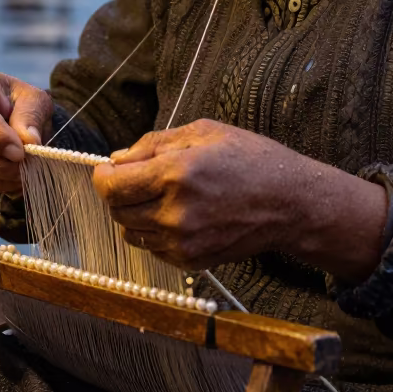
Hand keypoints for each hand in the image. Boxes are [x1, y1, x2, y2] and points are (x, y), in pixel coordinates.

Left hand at [93, 118, 387, 279]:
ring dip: (135, 212)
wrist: (289, 204)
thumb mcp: (205, 132)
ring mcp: (183, 241)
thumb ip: (155, 143)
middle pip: (116, 209)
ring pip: (131, 231)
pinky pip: (152, 247)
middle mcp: (175, 211)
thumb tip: (118, 158)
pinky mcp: (191, 260)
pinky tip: (177, 213)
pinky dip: (153, 231)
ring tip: (162, 195)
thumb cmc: (251, 159)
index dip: (102, 175)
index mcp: (176, 173)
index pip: (112, 185)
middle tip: (136, 178)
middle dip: (118, 192)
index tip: (107, 168)